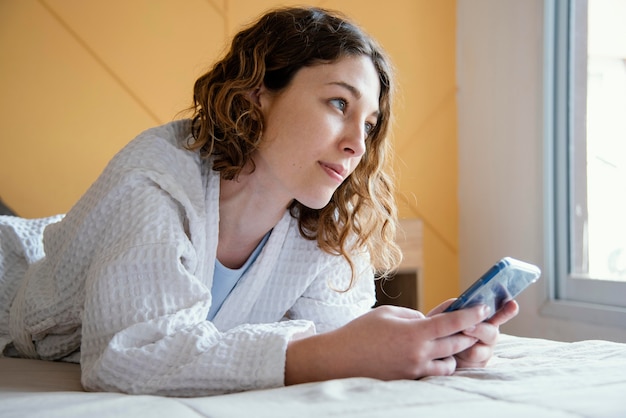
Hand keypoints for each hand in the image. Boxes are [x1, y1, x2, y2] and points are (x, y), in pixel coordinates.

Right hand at [284, 303, 491, 384]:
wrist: (340, 359)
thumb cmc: (361, 331)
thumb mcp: (388, 313)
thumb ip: (413, 316)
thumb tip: (429, 322)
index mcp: (415, 333)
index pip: (452, 323)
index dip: (471, 314)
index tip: (484, 307)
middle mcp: (419, 354)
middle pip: (457, 345)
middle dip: (468, 334)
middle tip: (474, 324)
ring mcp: (415, 370)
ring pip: (449, 364)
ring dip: (454, 353)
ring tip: (452, 342)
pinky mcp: (408, 380)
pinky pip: (433, 374)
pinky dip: (439, 365)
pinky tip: (435, 357)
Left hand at [428, 299, 519, 368]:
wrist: (431, 352)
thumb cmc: (439, 331)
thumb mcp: (442, 316)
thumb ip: (453, 308)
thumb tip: (461, 303)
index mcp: (483, 320)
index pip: (499, 314)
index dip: (507, 310)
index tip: (513, 304)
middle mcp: (488, 336)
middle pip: (491, 333)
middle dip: (478, 330)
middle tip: (465, 328)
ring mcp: (485, 353)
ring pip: (478, 351)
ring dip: (462, 347)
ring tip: (449, 344)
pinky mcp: (477, 367)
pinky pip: (470, 364)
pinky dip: (458, 359)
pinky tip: (452, 356)